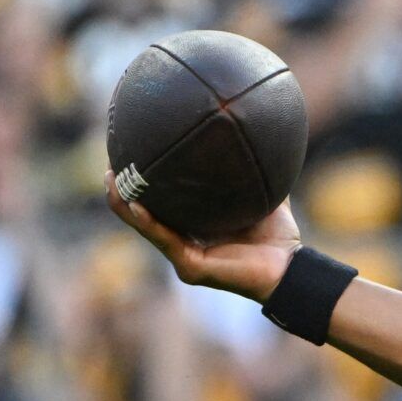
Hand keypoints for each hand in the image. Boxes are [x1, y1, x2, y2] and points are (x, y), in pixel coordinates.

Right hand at [104, 171, 301, 302]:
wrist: (292, 269)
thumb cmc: (278, 236)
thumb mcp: (265, 195)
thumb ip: (255, 170)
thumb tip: (259, 132)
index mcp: (194, 225)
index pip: (159, 203)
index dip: (142, 182)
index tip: (129, 153)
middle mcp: (183, 240)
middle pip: (142, 214)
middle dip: (122, 191)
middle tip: (110, 164)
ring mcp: (184, 255)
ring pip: (145, 227)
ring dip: (124, 206)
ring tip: (111, 181)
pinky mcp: (191, 268)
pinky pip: (165, 241)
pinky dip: (148, 223)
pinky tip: (136, 205)